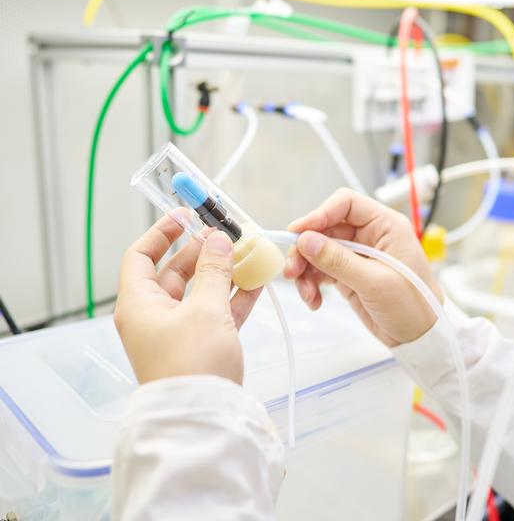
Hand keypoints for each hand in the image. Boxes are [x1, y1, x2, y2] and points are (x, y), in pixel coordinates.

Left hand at [114, 214, 262, 384]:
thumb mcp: (205, 309)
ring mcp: (178, 332)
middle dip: (202, 251)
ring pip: (199, 291)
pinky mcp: (200, 346)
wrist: (203, 417)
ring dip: (222, 273)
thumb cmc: (193, 362)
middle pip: (174, 272)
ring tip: (247, 254)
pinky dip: (233, 297)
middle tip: (227, 234)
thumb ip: (214, 270)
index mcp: (139, 304)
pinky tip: (256, 282)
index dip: (161, 233)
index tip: (185, 215)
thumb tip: (217, 240)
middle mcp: (153, 316)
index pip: (140, 256)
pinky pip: (215, 312)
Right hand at [283, 189, 442, 346]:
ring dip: (306, 269)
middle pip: (326, 228)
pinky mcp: (350, 274)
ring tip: (306, 292)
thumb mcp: (375, 282)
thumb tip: (306, 240)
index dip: (319, 214)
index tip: (298, 232)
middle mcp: (370, 235)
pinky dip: (312, 283)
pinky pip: (322, 270)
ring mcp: (359, 255)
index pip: (346, 204)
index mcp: (385, 226)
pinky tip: (314, 299)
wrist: (421, 337)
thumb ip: (339, 260)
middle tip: (293, 270)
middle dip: (306, 248)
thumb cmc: (414, 305)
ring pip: (319, 250)